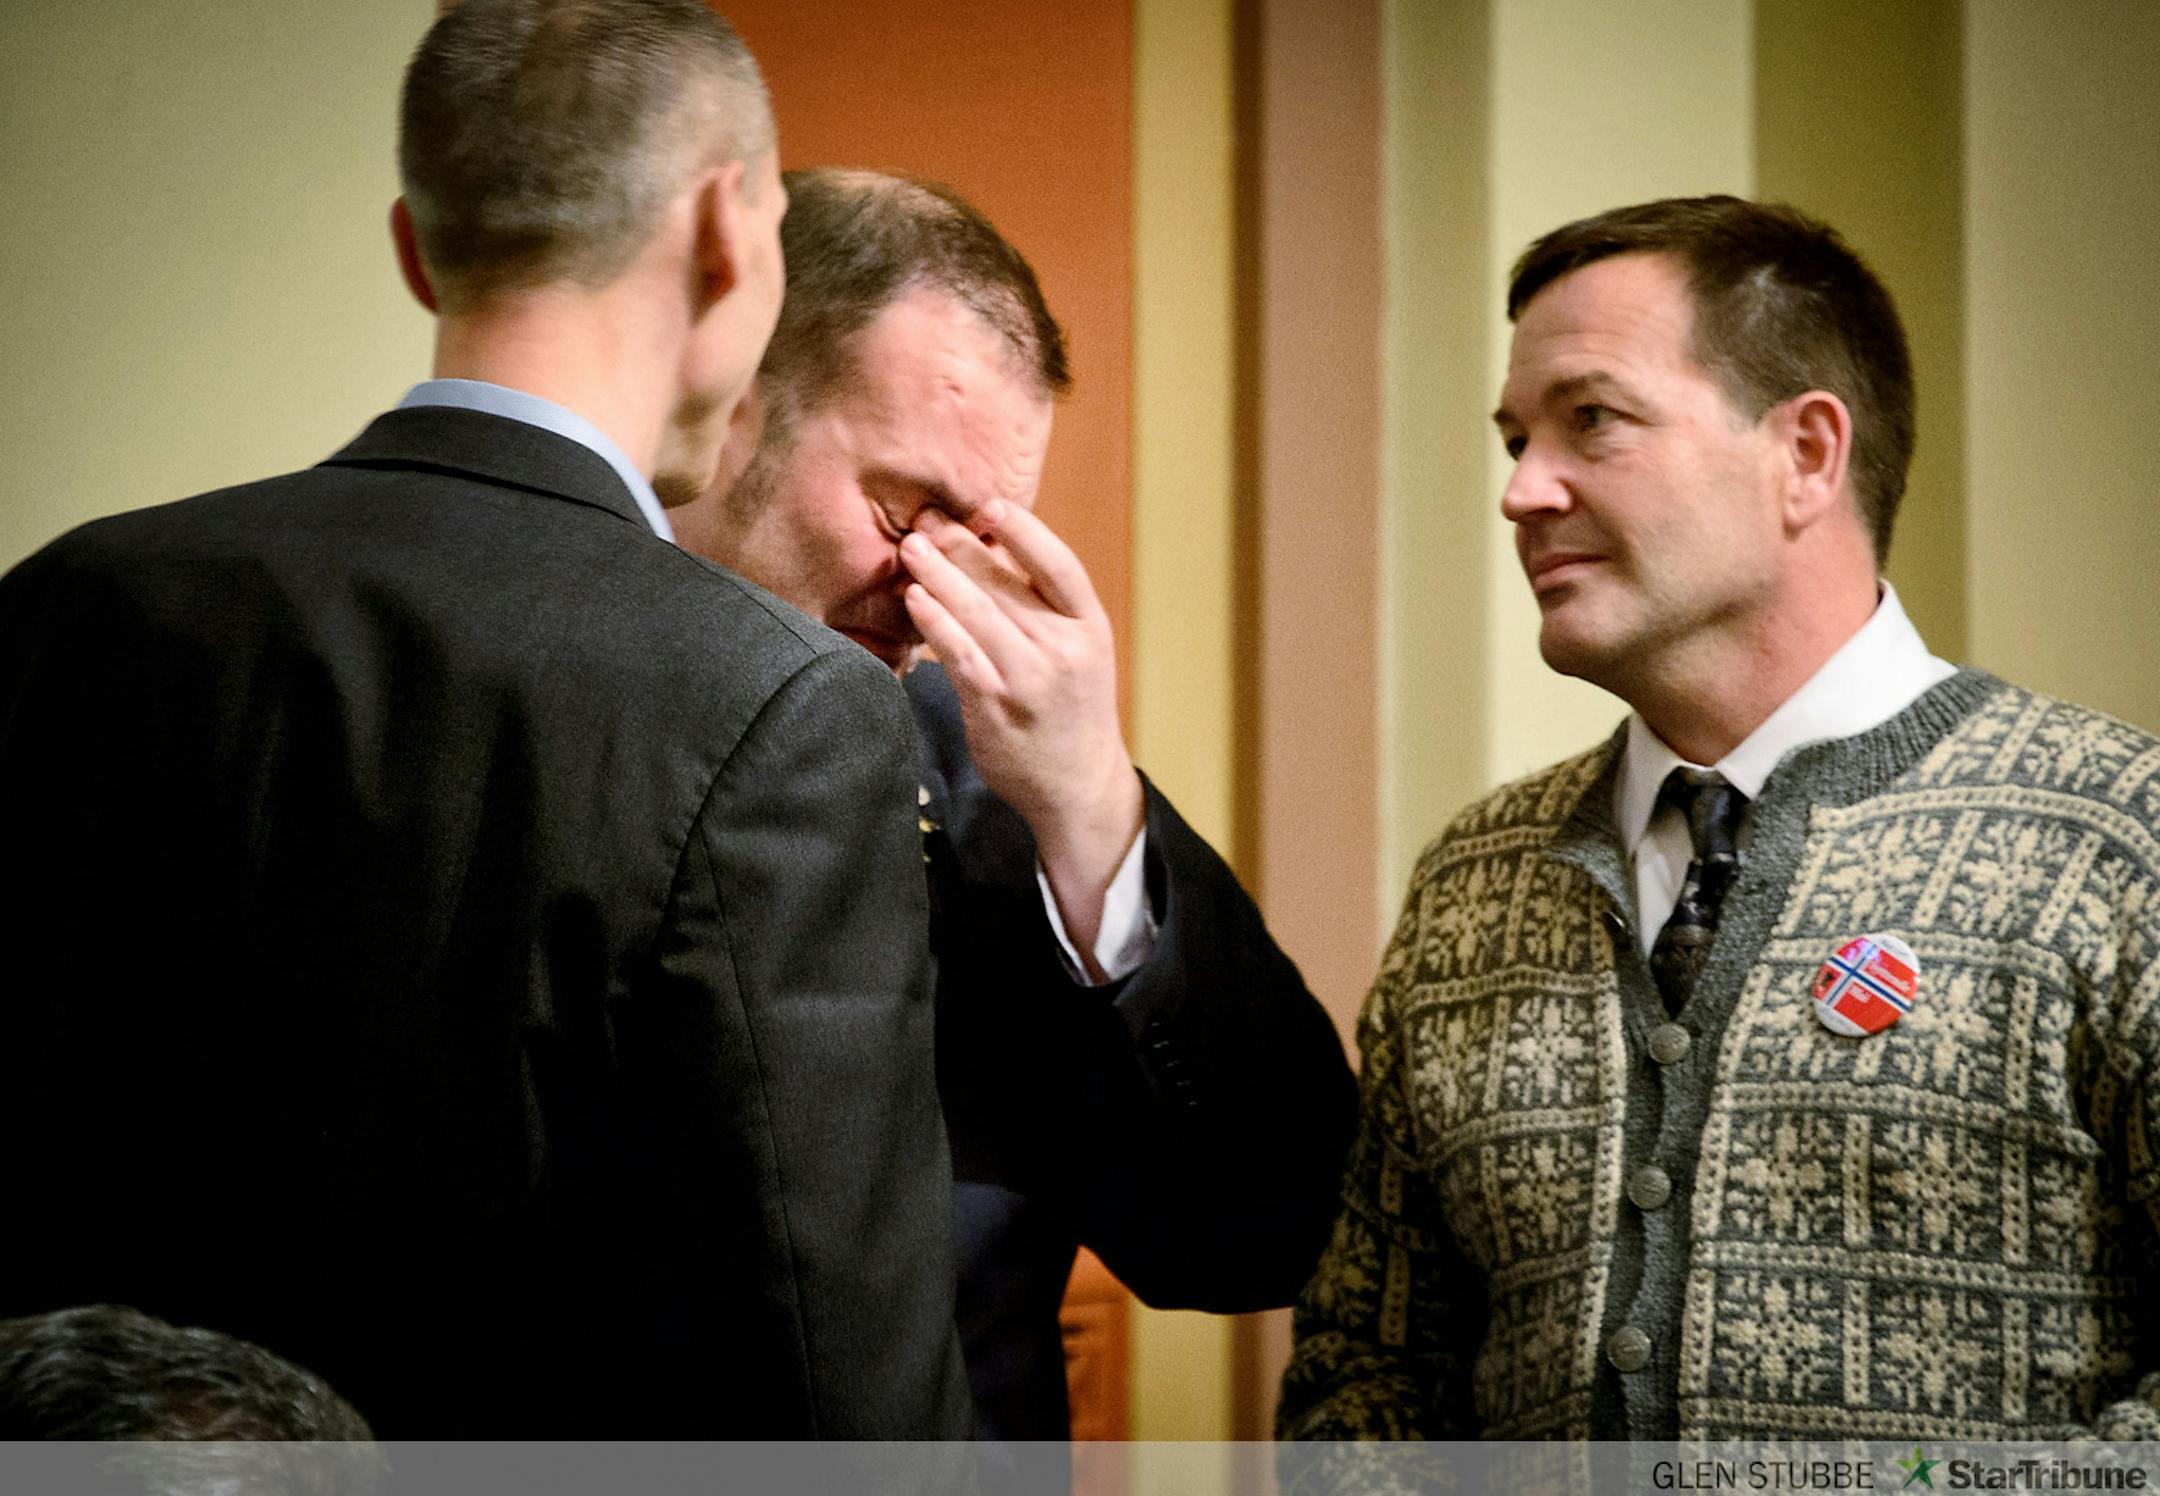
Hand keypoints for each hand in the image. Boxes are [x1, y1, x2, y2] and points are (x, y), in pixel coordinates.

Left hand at [899, 502, 1143, 970]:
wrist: (1078, 783)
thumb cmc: (1070, 707)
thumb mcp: (1078, 650)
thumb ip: (1043, 606)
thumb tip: (991, 546)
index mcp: (1090, 627)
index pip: (1060, 566)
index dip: (1026, 531)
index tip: (991, 505)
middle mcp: (1064, 650)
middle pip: (1006, 584)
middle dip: (962, 545)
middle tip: (926, 518)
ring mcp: (1029, 679)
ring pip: (977, 613)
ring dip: (939, 575)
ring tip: (911, 548)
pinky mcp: (994, 706)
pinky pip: (958, 654)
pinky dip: (934, 621)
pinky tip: (914, 599)